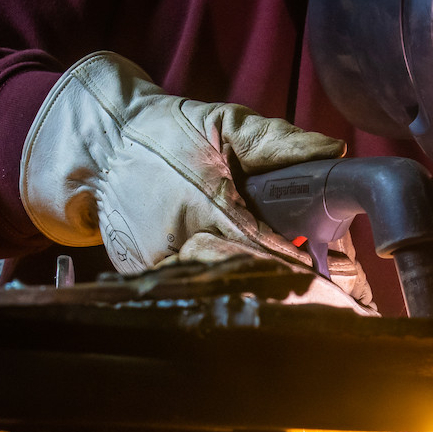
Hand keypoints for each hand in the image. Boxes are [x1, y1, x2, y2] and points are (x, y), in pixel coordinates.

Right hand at [19, 52, 376, 310]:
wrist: (100, 144)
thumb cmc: (167, 132)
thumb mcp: (221, 123)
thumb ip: (276, 141)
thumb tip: (332, 151)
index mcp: (202, 197)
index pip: (255, 242)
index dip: (288, 263)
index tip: (318, 276)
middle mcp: (178, 235)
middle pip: (236, 276)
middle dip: (275, 288)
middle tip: (320, 303)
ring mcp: (155, 260)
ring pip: (210, 291)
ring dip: (247, 297)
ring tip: (288, 308)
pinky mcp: (140, 272)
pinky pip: (184, 292)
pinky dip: (214, 297)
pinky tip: (244, 305)